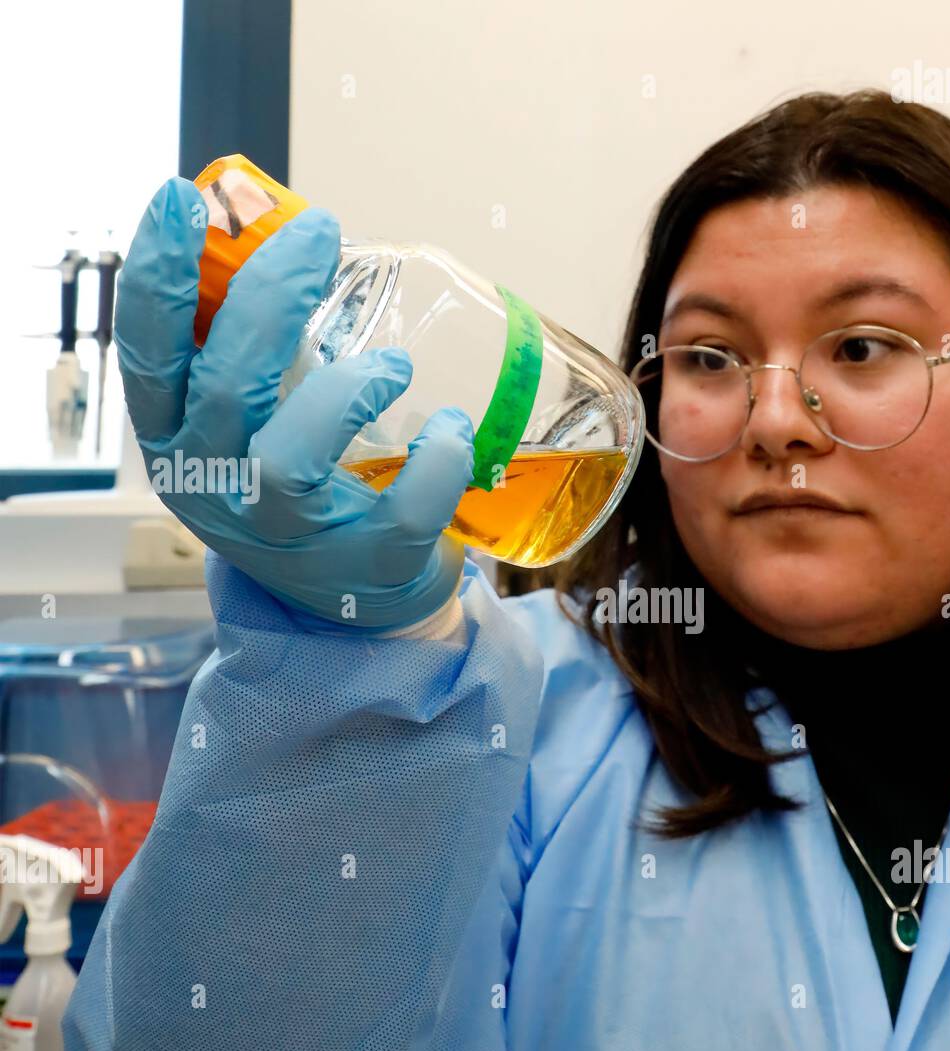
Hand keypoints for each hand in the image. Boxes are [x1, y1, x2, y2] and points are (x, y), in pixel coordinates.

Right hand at [115, 176, 473, 629]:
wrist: (355, 601)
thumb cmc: (302, 484)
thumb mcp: (250, 419)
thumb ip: (252, 347)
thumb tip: (276, 231)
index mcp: (179, 440)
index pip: (147, 355)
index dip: (157, 276)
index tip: (183, 200)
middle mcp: (218, 489)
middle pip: (225, 386)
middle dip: (270, 298)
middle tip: (319, 235)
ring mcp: (289, 537)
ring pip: (291, 458)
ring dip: (348, 391)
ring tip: (395, 364)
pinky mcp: (367, 566)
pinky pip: (401, 514)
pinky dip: (437, 463)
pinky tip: (452, 430)